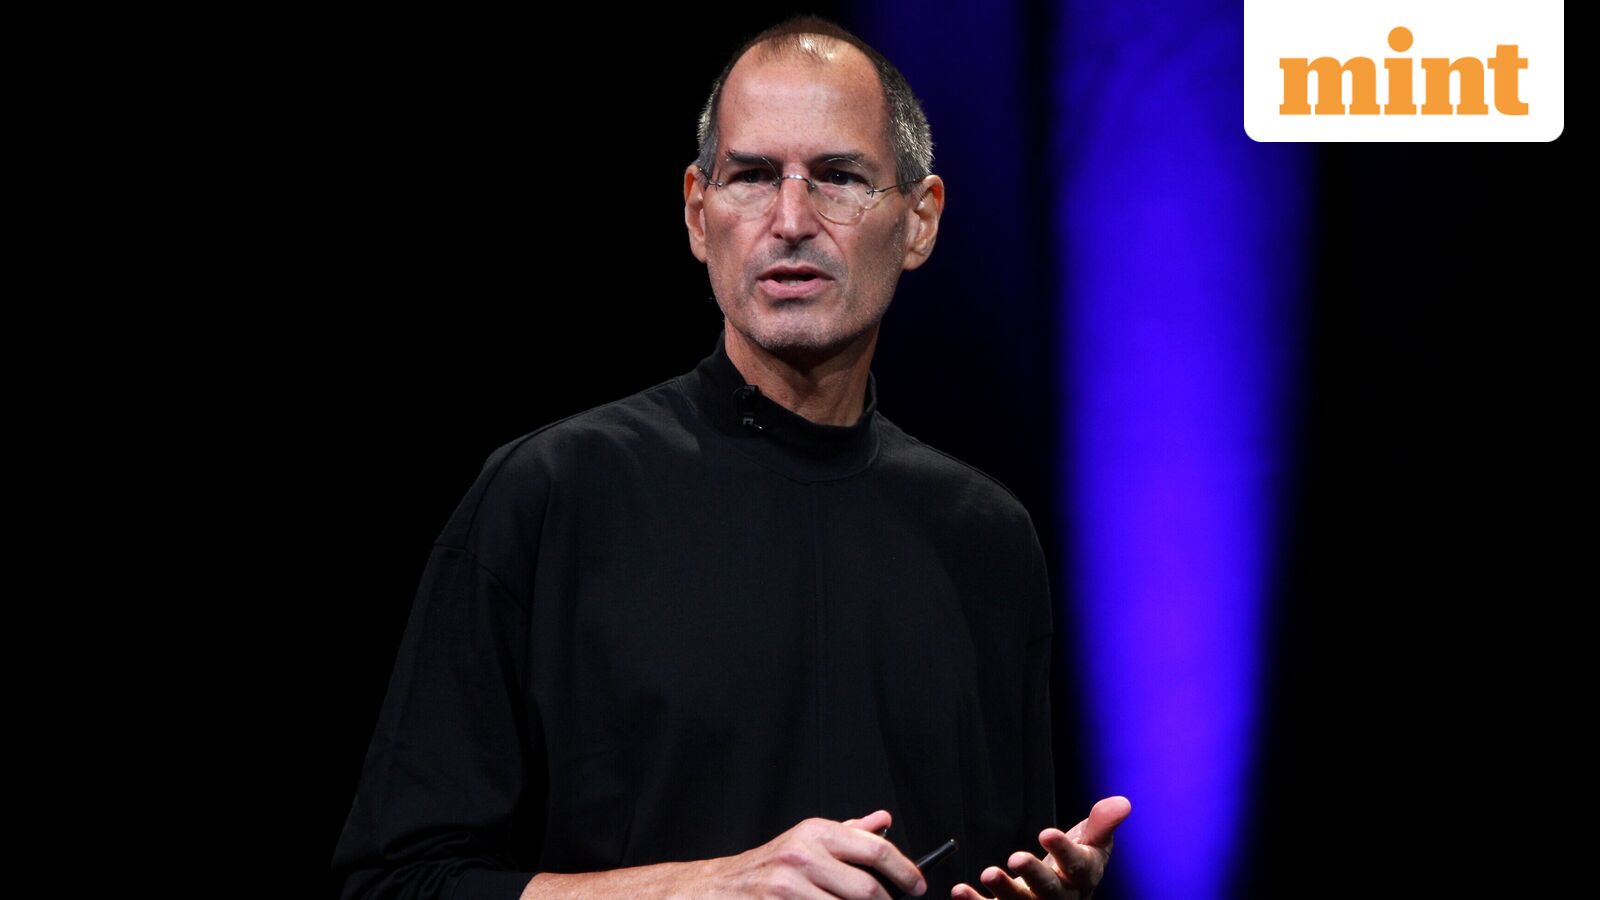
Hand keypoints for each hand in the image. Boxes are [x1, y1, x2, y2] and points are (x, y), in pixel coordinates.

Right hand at [708, 808, 927, 898]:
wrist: (719, 889)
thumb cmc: (768, 867)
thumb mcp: (807, 841)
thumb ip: (848, 833)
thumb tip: (884, 821)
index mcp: (815, 833)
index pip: (875, 850)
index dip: (906, 872)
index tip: (918, 886)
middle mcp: (802, 856)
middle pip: (868, 890)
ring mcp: (788, 888)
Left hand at [951, 795, 1130, 899]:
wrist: (1065, 892)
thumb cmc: (1078, 862)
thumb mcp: (1093, 842)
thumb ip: (1102, 824)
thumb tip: (1123, 803)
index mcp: (1082, 878)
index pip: (1077, 866)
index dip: (1063, 850)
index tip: (1047, 832)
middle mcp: (1059, 897)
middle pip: (1048, 890)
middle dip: (1033, 875)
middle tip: (1016, 857)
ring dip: (1003, 889)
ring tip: (988, 873)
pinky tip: (960, 891)